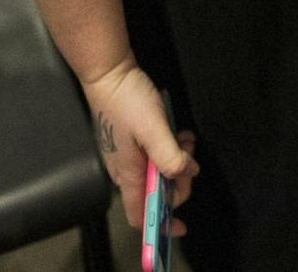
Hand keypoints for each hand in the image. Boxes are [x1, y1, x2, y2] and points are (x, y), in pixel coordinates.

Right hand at [81, 57, 198, 235]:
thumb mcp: (153, 129)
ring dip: (177, 161)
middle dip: (178, 181)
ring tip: (186, 140)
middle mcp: (125, 171)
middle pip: (155, 193)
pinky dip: (169, 149)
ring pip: (158, 172)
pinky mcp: (131, 141)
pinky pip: (154, 155)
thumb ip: (170, 157)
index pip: (139, 216)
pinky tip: (178, 133)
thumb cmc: (127, 101)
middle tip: (190, 158)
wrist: (108, 71)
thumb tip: (186, 173)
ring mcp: (127, 155)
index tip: (181, 225)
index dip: (159, 227)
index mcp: (127, 175)